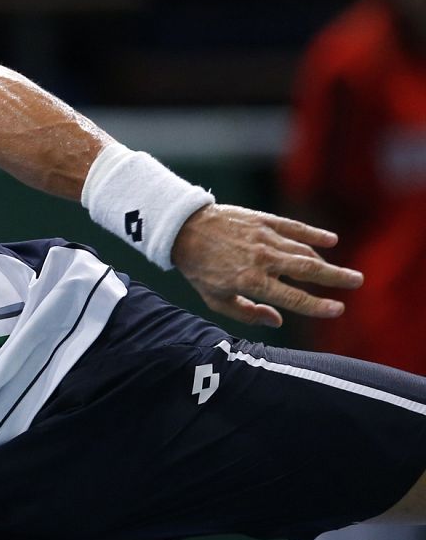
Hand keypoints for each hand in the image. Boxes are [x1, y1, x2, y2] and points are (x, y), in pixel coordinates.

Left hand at [170, 204, 362, 326]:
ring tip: (343, 271)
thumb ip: (247, 313)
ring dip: (326, 261)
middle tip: (357, 282)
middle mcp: (261, 259)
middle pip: (307, 269)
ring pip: (303, 250)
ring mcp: (263, 237)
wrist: (182, 229)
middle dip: (335, 277)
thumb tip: (277, 321)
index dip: (317, 305)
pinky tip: (330, 240)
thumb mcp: (214, 299)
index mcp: (250, 281)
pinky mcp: (262, 219)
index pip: (292, 297)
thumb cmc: (199, 268)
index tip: (337, 309)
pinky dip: (313, 233)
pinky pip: (293, 227)